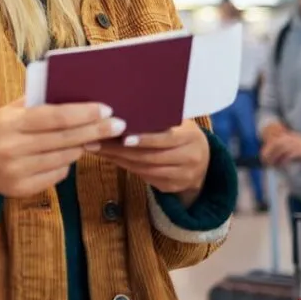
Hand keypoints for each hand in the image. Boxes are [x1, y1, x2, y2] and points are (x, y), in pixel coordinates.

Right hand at [0, 98, 124, 213]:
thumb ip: (37, 101)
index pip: (54, 117)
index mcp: (11, 123)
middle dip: (95, 130)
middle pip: (65, 139)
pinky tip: (66, 154)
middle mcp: (13, 148)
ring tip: (94, 136)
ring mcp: (17, 172)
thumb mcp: (9, 110)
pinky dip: (67, 163)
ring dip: (83, 146)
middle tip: (119, 124)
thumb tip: (74, 91)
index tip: (106, 109)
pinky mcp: (22, 190)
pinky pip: (58, 174)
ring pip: (65, 158)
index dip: (83, 113)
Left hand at [95, 120, 209, 201]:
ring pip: (144, 169)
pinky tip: (111, 158)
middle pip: (150, 156)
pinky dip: (126, 167)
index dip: (144, 139)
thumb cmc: (183, 135)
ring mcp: (180, 176)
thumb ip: (160, 120)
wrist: (204, 163)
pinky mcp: (170, 187)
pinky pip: (144, 177)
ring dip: (118, 159)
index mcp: (190, 137)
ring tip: (98, 149)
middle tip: (96, 141)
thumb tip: (124, 112)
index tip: (121, 136)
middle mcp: (188, 158)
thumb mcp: (180, 124)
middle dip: (120, 149)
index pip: (166, 139)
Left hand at [261, 130, 300, 166]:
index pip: (271, 141)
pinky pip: (288, 156)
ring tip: (272, 165)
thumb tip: (271, 157)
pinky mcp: (299, 150)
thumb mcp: (291, 143)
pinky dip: (283, 160)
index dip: (265, 150)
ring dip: (274, 158)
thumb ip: (282, 147)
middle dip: (267, 154)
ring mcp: (294, 143)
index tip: (262, 157)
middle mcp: (288, 138)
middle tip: (265, 163)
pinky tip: (282, 164)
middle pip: (274, 145)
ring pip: (280, 150)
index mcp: (285, 136)